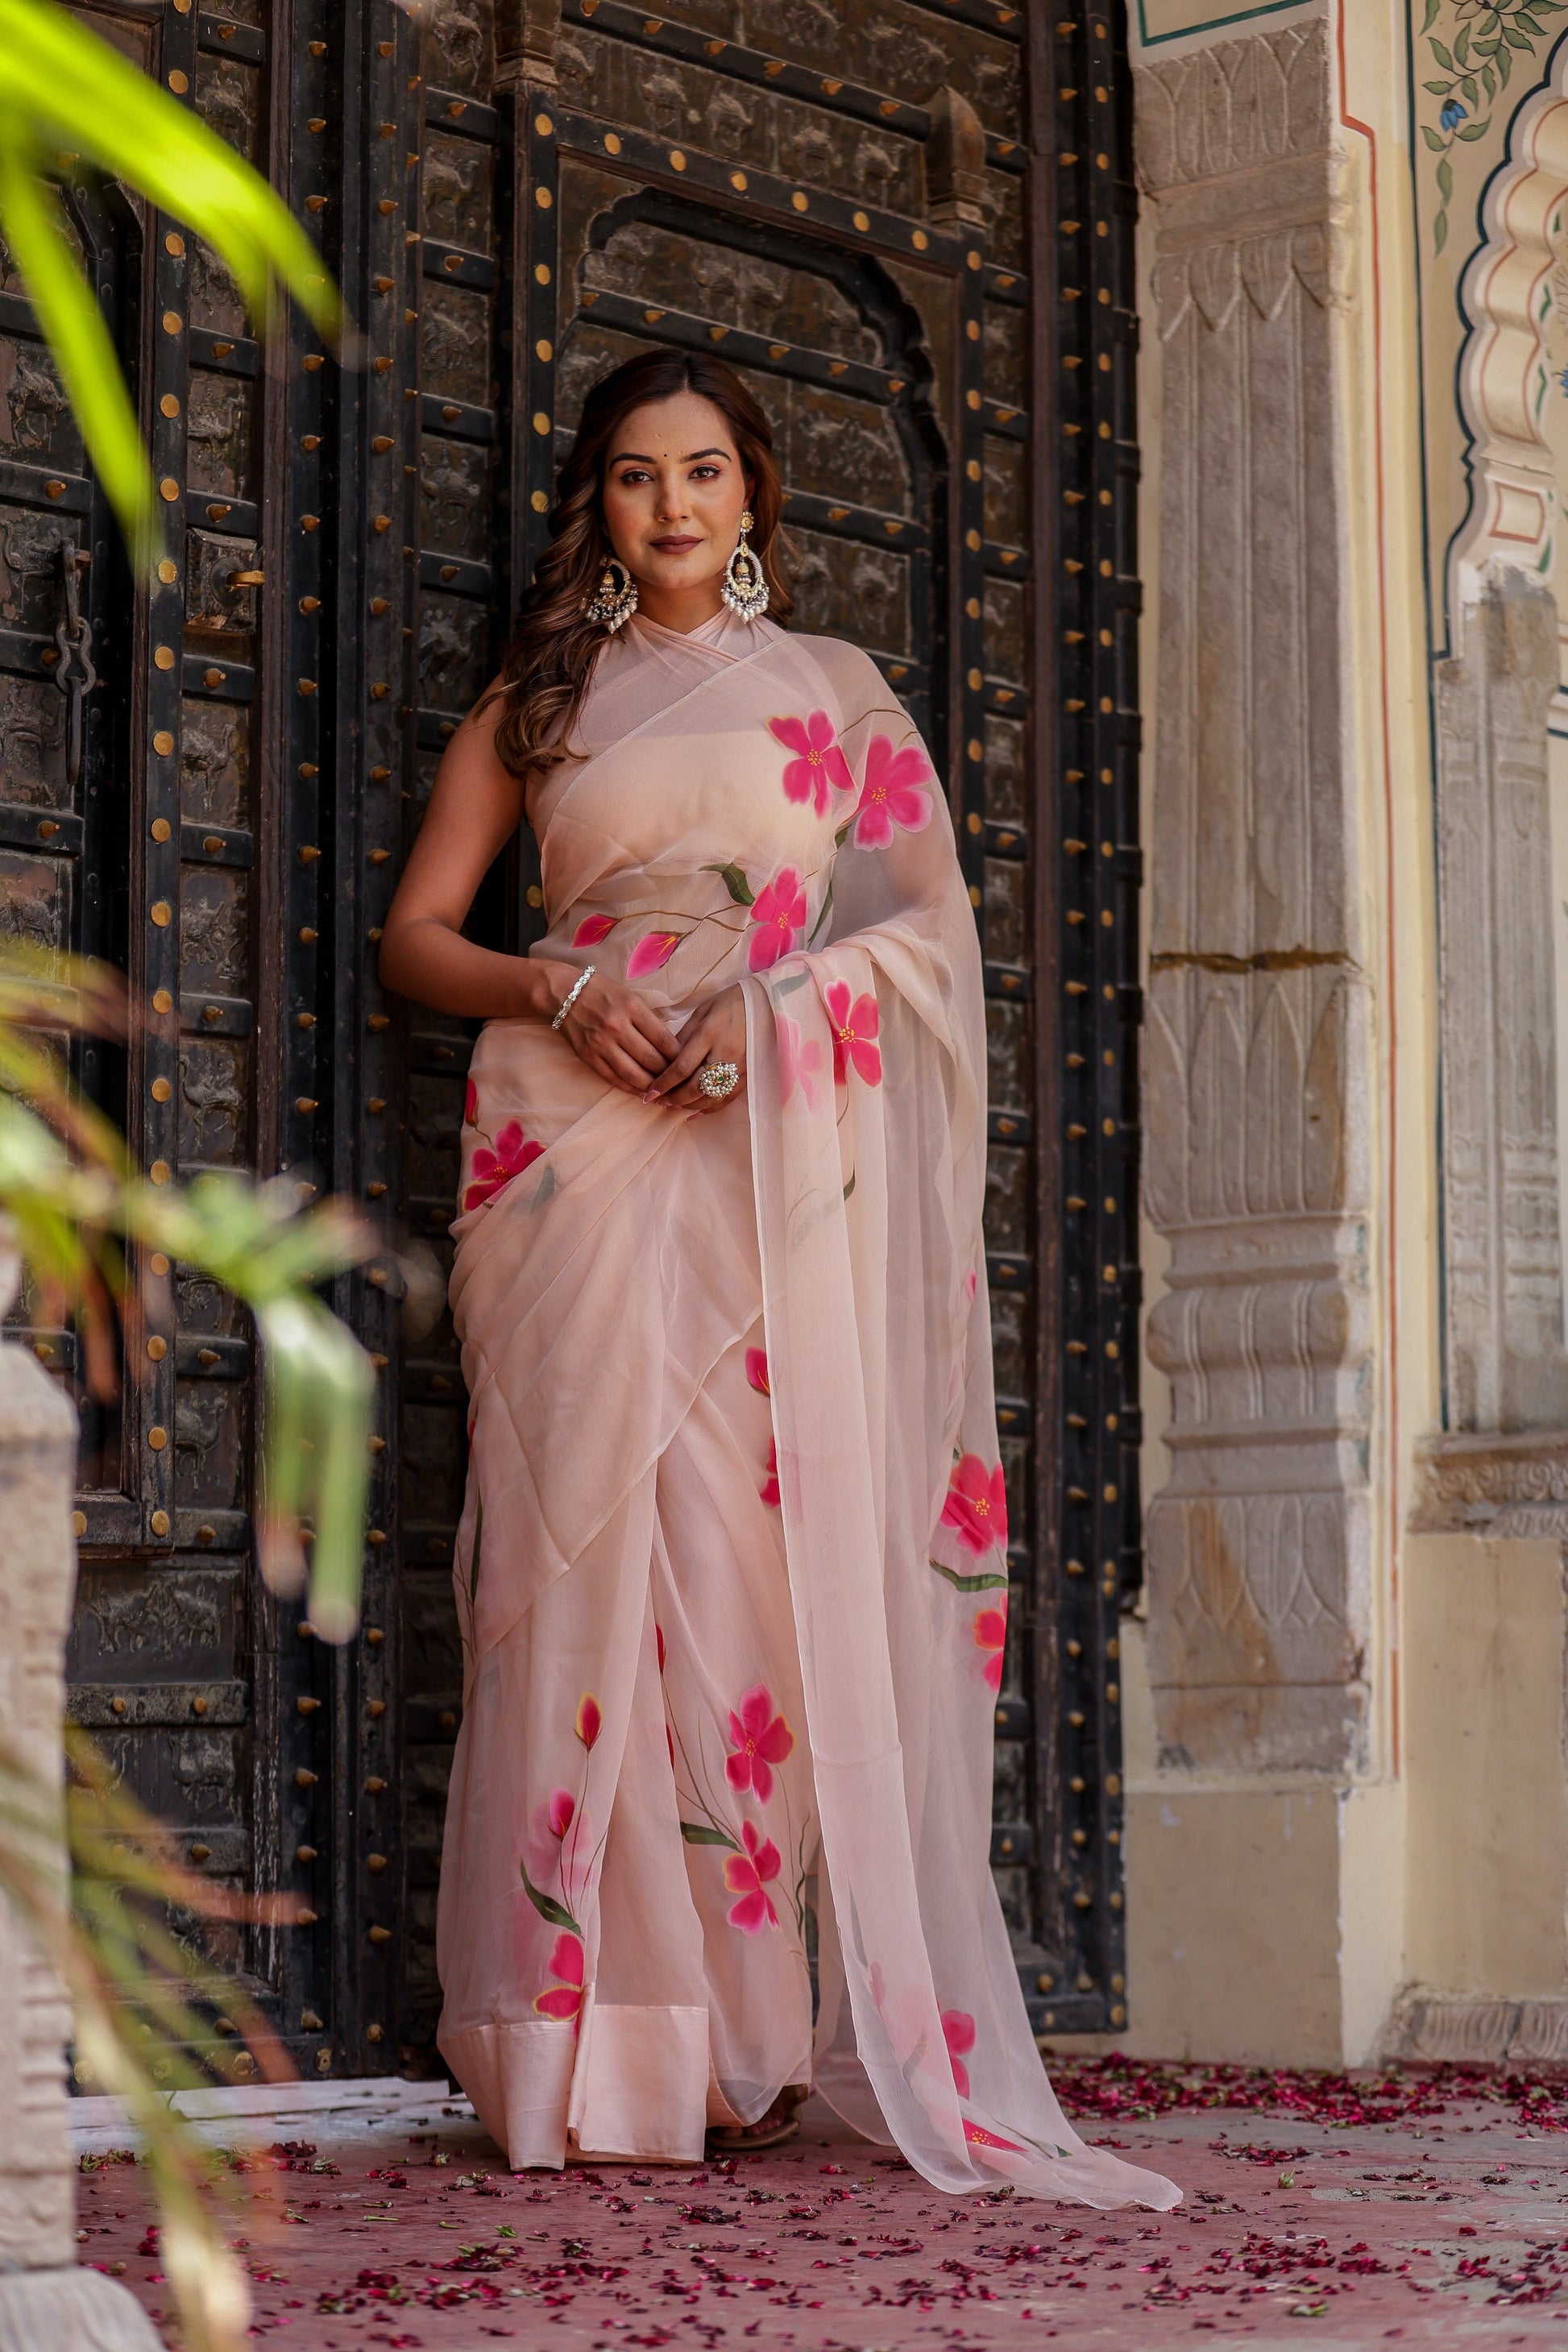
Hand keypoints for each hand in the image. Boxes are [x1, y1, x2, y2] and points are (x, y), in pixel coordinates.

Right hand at [556, 967, 681, 1094]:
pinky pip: (614, 1079)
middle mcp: (617, 1026)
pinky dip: (631, 1088)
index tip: (686, 1062)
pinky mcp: (588, 1056)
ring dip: (651, 1086)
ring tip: (663, 1090)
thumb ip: (649, 1020)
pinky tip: (642, 1092)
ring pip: (634, 1074)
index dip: (679, 1056)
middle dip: (668, 1074)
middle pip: (652, 1059)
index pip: (664, 1039)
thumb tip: (672, 1047)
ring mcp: (601, 1043)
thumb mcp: (631, 996)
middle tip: (678, 1080)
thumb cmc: (603, 992)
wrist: (564, 993)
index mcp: (632, 1007)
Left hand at [643, 984, 746, 1113]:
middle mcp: (725, 1054)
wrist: (764, 1004)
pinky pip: (727, 1098)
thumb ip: (684, 1037)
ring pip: (710, 1097)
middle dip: (673, 1098)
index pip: (681, 1068)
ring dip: (688, 1105)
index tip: (649, 1092)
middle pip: (695, 1087)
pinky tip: (693, 1112)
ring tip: (672, 1105)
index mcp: (710, 1034)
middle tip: (658, 1101)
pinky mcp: (748, 1075)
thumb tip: (665, 1061)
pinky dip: (709, 1109)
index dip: (663, 1084)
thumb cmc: (729, 1003)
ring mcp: (739, 1067)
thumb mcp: (701, 1012)